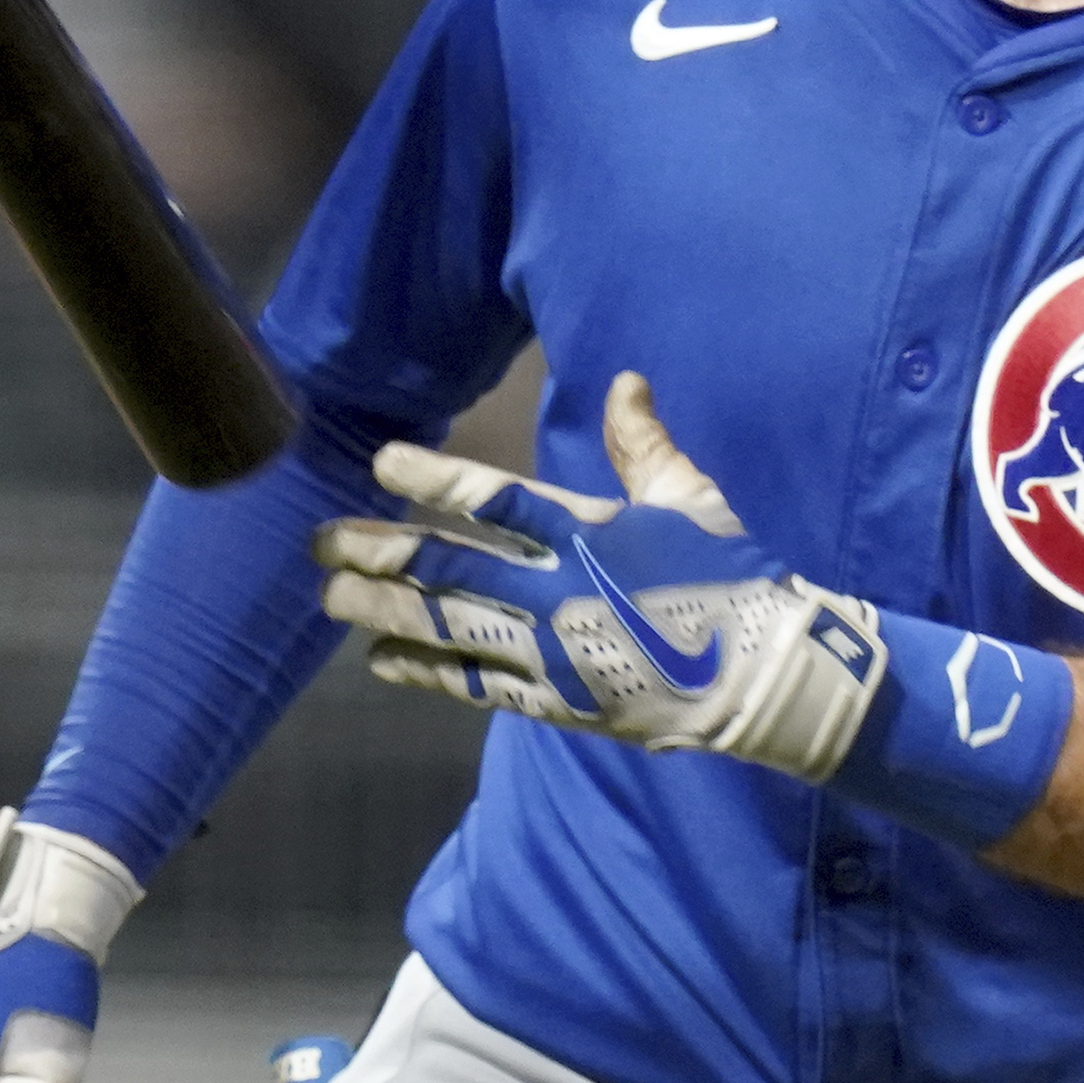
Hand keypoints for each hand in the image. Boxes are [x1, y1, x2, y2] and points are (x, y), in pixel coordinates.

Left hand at [316, 372, 889, 782]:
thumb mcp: (690, 496)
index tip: (382, 463)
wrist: (762, 675)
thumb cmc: (731, 573)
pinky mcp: (558, 701)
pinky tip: (382, 660)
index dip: (433, 481)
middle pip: (449, 570)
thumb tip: (625, 382)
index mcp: (591, 532)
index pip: (495, 500)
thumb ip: (644, 443)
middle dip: (378, 553)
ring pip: (448, 629)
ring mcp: (553, 651)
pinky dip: (426, 673)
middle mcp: (559, 591)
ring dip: (383, 611)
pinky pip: (477, 687)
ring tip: (331, 598)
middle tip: (321, 542)